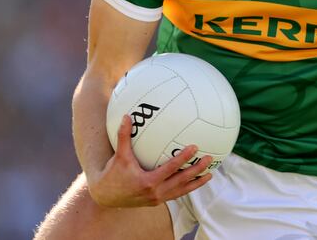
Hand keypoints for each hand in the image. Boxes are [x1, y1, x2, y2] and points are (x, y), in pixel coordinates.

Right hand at [87, 114, 213, 207]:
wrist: (106, 196)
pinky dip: (188, 188)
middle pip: (180, 181)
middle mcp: (155, 192)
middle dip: (196, 170)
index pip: (169, 169)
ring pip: (181, 191)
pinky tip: (197, 181)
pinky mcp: (158, 201)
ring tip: (210, 174)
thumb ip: (124, 136)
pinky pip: (176, 194)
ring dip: (196, 182)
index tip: (194, 148)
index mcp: (147, 181)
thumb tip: (127, 116)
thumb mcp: (119, 156)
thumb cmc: (113, 174)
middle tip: (209, 158)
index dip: (183, 158)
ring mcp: (157, 199)